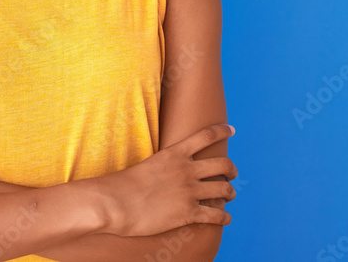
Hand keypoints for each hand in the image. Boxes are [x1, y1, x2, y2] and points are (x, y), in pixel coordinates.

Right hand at [95, 123, 236, 237]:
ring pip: (224, 190)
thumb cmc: (124, 184)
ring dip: (230, 193)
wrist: (115, 203)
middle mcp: (187, 170)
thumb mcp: (148, 164)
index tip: (232, 130)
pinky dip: (225, 217)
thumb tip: (167, 168)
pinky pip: (217, 215)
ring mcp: (189, 192)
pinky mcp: (188, 213)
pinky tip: (225, 218)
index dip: (222, 131)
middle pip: (223, 165)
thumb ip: (164, 164)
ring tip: (228, 196)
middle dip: (231, 170)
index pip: (206, 135)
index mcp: (175, 153)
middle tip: (231, 175)